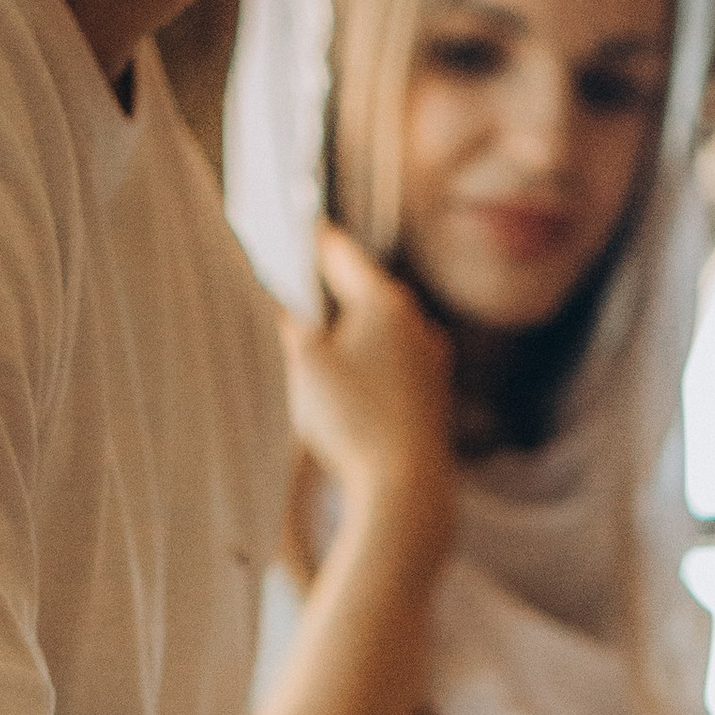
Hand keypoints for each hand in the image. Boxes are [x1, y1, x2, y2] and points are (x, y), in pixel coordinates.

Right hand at [280, 221, 454, 527]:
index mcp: (385, 301)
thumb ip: (286, 322)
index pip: (339, 253)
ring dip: (347, 332)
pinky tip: (346, 386)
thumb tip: (281, 304)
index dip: (308, 241)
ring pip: (378, 332)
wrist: (405, 486)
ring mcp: (430, 361)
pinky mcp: (433, 397)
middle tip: (294, 285)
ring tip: (315, 344)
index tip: (289, 228)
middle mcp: (416, 323)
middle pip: (361, 292)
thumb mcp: (302, 362)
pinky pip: (391, 366)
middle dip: (327, 291)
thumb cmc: (352, 420)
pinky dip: (366, 366)